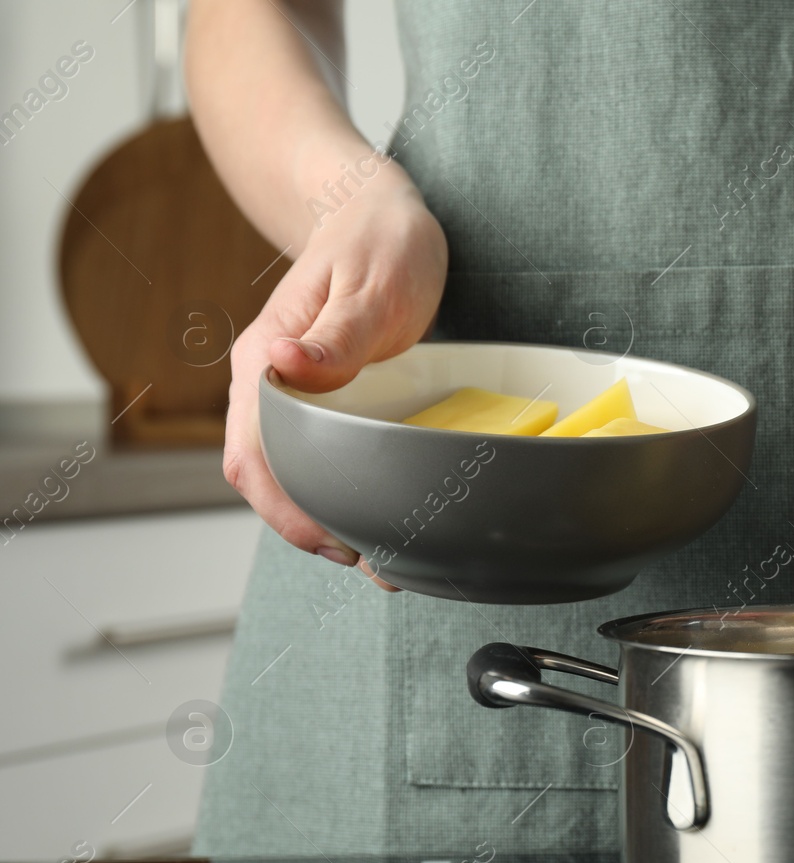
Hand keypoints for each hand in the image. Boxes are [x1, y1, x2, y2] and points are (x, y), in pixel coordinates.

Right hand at [223, 167, 446, 585]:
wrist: (375, 211)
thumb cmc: (376, 241)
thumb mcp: (369, 282)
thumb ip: (334, 332)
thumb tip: (283, 363)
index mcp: (266, 361)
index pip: (254, 456)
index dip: (289, 510)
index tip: (337, 542)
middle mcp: (268, 384)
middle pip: (266, 478)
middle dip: (310, 529)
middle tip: (375, 564)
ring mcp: (292, 394)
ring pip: (289, 473)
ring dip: (326, 517)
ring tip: (383, 554)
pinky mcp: (321, 398)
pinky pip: (316, 455)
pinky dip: (342, 491)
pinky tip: (381, 511)